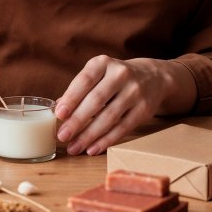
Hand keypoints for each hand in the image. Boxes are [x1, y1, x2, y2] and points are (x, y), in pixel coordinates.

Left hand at [54, 56, 193, 155]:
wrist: (153, 77)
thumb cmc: (114, 78)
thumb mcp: (98, 75)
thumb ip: (78, 90)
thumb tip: (58, 110)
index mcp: (103, 63)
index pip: (85, 80)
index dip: (72, 97)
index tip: (59, 114)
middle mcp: (121, 74)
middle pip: (96, 100)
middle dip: (77, 121)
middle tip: (62, 136)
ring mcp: (135, 91)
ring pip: (109, 117)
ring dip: (89, 135)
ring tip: (74, 147)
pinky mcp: (144, 109)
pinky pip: (123, 128)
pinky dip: (106, 140)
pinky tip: (93, 148)